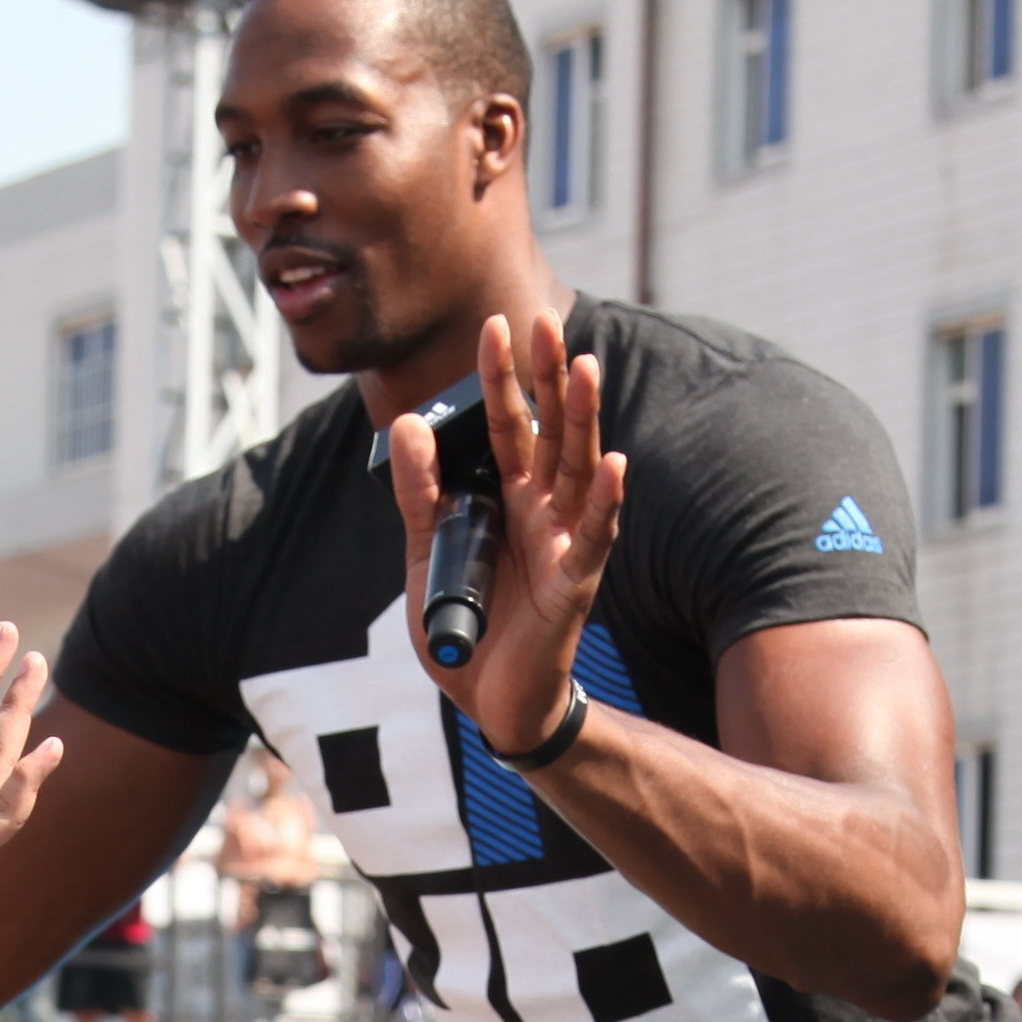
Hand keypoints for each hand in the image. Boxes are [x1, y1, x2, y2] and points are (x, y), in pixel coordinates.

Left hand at [387, 315, 621, 759]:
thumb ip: (419, 492)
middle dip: (549, 377)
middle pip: (550, 430)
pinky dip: (603, 502)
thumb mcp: (426, 553)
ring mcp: (563, 542)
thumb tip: (408, 423)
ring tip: (585, 368)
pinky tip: (613, 464)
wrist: (486, 700)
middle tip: (547, 321)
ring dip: (584, 418)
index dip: (502, 377)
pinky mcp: (575, 584)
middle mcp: (541, 509)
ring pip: (577, 468)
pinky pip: (593, 537)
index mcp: (506, 496)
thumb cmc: (467, 625)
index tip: (499, 324)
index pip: (506, 423)